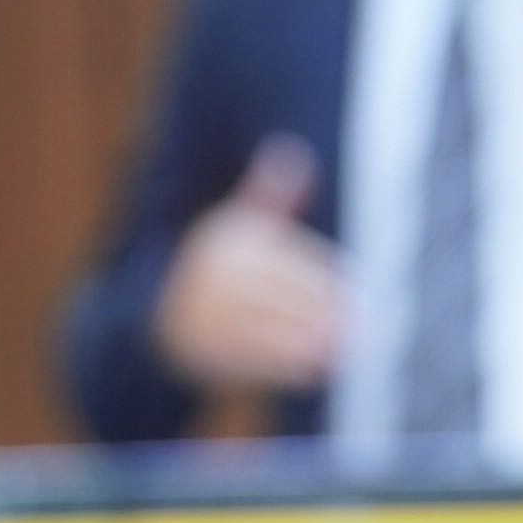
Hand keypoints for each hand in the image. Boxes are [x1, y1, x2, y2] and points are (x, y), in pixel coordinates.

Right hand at [154, 136, 342, 393]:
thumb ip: (268, 193)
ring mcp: (208, 320)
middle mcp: (214, 284)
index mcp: (227, 247)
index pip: (284, 262)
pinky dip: (288, 368)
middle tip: (360, 323)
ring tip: (346, 348)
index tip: (355, 290)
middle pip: (279, 299)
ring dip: (311, 343)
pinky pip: (253, 362)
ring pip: (269, 332)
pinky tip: (318, 369)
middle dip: (323, 312)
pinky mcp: (208, 354)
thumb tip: (292, 152)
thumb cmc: (218, 265)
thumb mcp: (236, 223)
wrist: (162, 313)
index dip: (324, 278)